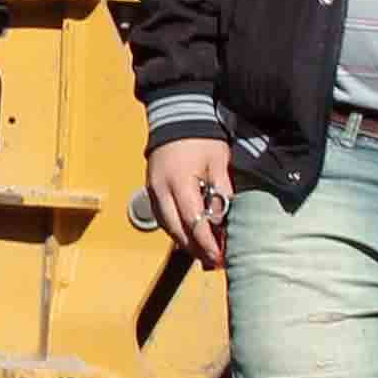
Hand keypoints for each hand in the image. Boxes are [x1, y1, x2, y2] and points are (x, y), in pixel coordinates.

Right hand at [144, 137, 234, 270]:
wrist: (177, 116)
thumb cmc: (202, 138)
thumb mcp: (218, 162)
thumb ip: (221, 192)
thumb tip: (225, 221)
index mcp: (179, 182)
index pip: (193, 221)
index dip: (207, 242)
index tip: (220, 256)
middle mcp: (161, 189)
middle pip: (176, 230)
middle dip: (196, 249)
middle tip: (215, 261)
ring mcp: (153, 190)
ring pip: (167, 227)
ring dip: (185, 242)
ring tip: (204, 254)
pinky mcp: (151, 190)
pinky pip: (161, 217)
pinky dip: (175, 230)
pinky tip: (189, 237)